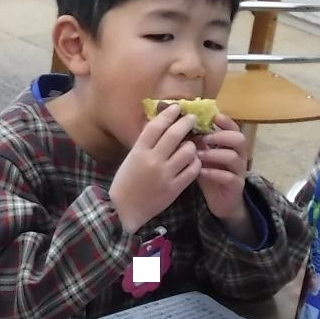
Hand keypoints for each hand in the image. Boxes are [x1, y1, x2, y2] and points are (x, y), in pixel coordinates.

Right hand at [110, 103, 200, 233]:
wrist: (124, 211)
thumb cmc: (125, 183)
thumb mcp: (131, 159)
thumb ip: (145, 142)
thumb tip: (159, 123)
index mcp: (139, 151)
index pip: (156, 126)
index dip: (169, 114)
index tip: (177, 108)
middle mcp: (152, 160)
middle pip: (174, 134)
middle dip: (186, 123)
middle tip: (192, 119)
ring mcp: (164, 175)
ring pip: (188, 151)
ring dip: (192, 145)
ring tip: (191, 146)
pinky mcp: (174, 188)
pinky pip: (192, 170)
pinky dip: (195, 163)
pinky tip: (192, 162)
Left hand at [195, 114, 251, 235]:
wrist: (220, 202)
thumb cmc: (210, 175)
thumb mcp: (203, 157)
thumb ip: (198, 144)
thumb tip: (182, 126)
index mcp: (232, 145)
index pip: (234, 128)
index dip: (225, 121)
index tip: (213, 117)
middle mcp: (239, 155)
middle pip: (239, 139)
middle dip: (220, 136)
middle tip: (203, 138)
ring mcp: (239, 171)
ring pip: (233, 157)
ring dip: (214, 154)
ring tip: (198, 156)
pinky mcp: (235, 186)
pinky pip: (228, 177)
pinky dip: (213, 173)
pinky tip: (200, 172)